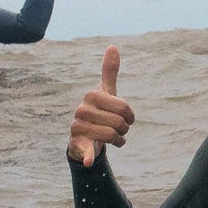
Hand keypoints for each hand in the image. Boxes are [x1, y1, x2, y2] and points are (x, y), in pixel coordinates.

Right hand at [69, 46, 133, 166]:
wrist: (83, 135)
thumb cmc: (99, 111)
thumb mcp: (105, 91)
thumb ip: (109, 70)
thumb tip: (113, 46)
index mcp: (91, 95)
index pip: (124, 107)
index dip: (130, 115)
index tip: (125, 117)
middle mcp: (82, 109)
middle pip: (119, 123)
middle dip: (124, 129)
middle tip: (118, 129)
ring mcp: (78, 127)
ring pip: (112, 136)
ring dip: (119, 140)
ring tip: (114, 138)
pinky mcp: (78, 144)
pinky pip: (85, 149)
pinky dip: (88, 155)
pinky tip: (89, 161)